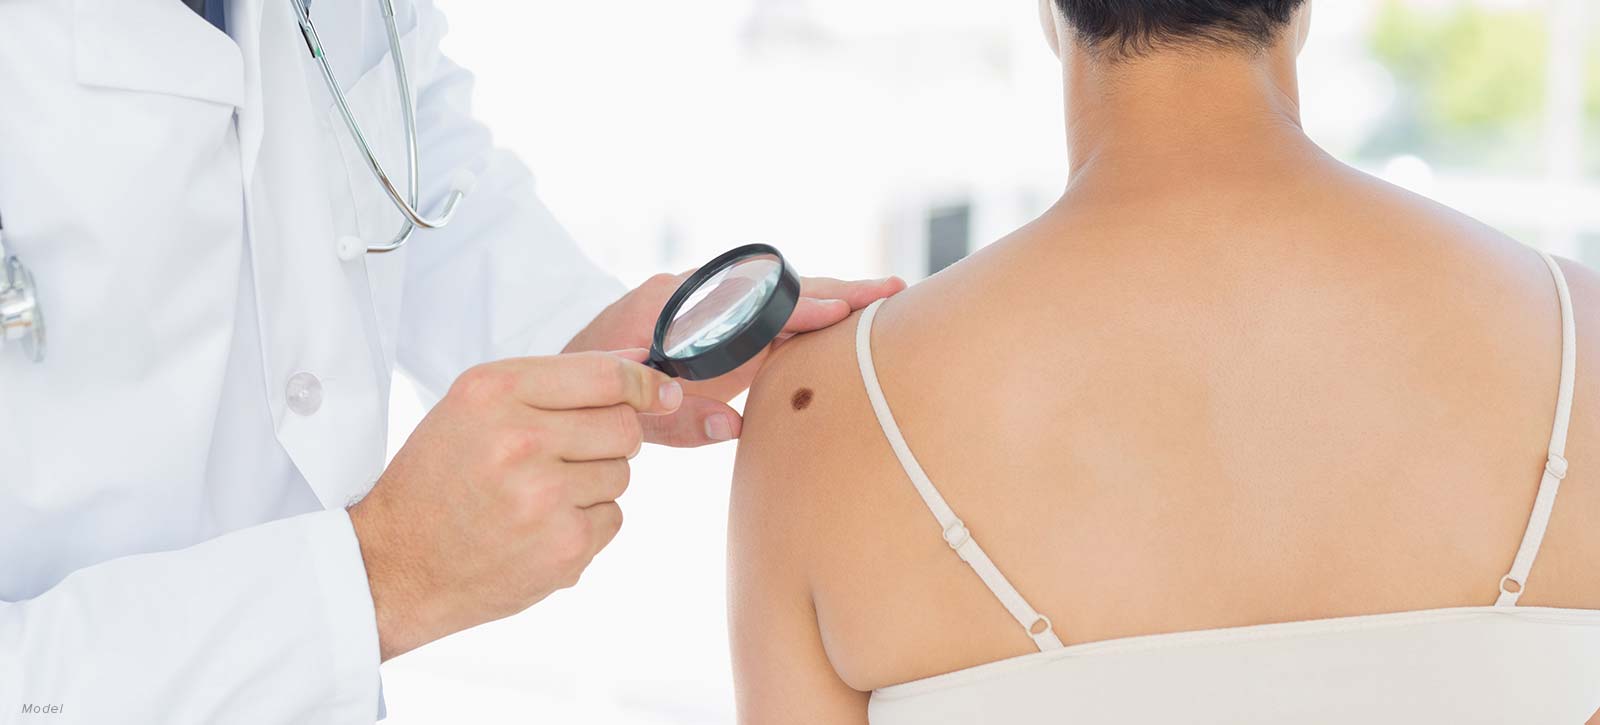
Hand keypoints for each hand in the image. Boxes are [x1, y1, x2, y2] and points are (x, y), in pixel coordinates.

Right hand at [348, 352, 680, 660]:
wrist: (394, 563)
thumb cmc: (440, 478)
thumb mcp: (476, 407)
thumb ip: (558, 381)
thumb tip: (644, 362)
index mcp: (495, 391)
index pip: (605, 374)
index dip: (643, 382)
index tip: (659, 392)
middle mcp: (521, 439)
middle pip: (623, 425)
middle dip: (609, 438)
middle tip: (563, 456)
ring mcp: (544, 497)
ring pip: (622, 473)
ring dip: (593, 483)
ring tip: (537, 496)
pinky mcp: (564, 547)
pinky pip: (613, 518)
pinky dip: (586, 523)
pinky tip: (539, 528)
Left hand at [565, 272, 905, 446]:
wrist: (573, 380)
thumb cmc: (599, 395)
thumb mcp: (635, 413)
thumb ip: (680, 419)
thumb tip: (735, 425)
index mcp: (675, 304)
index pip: (751, 302)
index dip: (800, 307)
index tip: (845, 309)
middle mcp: (698, 295)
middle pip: (777, 290)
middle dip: (836, 291)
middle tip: (892, 290)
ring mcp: (711, 307)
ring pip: (780, 299)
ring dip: (831, 300)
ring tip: (886, 300)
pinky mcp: (721, 324)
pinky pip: (770, 316)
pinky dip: (810, 316)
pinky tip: (849, 321)